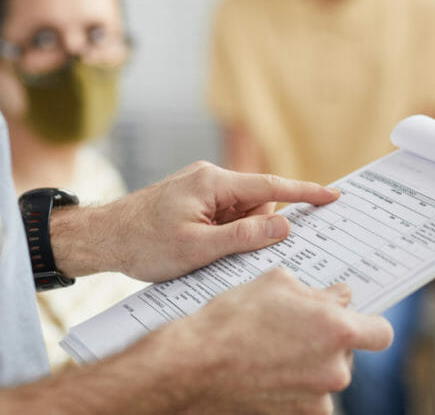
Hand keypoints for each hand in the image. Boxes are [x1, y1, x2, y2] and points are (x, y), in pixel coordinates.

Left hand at [51, 161, 340, 281]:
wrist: (100, 239)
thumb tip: (285, 226)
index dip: (306, 193)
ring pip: (240, 213)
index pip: (272, 186)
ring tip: (201, 256)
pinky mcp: (192, 200)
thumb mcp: (198, 249)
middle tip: (229, 255)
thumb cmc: (143, 244)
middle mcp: (210, 179)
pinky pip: (223, 217)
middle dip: (254, 231)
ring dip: (234, 237)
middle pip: (256, 204)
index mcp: (214, 183)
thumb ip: (245, 237)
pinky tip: (198, 252)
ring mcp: (200, 188)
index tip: (334, 196)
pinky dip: (221, 235)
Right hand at [148, 268, 393, 413]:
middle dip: (329, 341)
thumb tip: (339, 298)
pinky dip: (295, 387)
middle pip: (349, 355)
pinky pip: (308, 398)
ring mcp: (317, 400)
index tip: (352, 320)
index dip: (367, 324)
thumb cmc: (232, 319)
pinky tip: (269, 372)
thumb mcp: (277, 283)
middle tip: (297, 328)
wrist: (193, 367)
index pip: (381, 333)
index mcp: (337, 331)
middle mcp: (335, 370)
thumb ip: (318, 292)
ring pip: (327, 378)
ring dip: (311, 365)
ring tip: (275, 351)